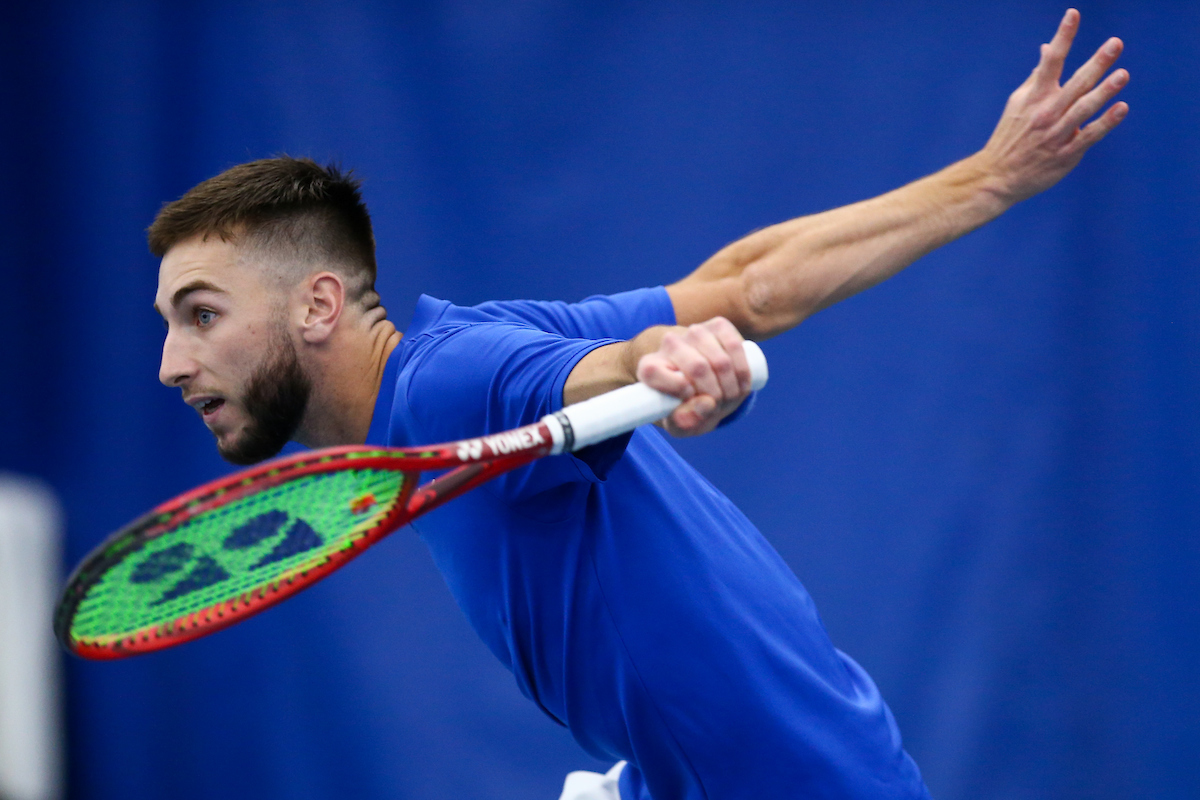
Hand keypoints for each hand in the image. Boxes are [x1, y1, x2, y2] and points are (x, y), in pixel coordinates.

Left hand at [635, 317, 752, 436]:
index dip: (677, 389)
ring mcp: (694, 331)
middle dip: (715, 394)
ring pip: (720, 360)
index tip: (690, 400)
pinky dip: (743, 370)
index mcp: (650, 367)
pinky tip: (742, 384)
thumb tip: (707, 404)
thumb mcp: (680, 423)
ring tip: (731, 398)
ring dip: (732, 386)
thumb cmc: (687, 406)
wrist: (703, 385)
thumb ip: (686, 422)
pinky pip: (735, 345)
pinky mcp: (718, 326)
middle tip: (719, 406)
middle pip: (697, 367)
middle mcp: (669, 344)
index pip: (654, 371)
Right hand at [979, 8, 1128, 203]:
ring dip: (1104, 92)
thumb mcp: (1018, 103)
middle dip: (1096, 63)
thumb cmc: (1010, 136)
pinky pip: (1088, 136)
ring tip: (1122, 75)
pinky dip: (1105, 123)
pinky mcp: (1065, 154)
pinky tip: (1121, 108)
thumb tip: (1047, 47)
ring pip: (1083, 109)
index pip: (1050, 61)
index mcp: (1034, 97)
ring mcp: (1056, 134)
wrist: (997, 177)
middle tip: (1115, 44)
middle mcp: (1046, 112)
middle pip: (1075, 83)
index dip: (1063, 37)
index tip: (1073, 14)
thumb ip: (1038, 76)